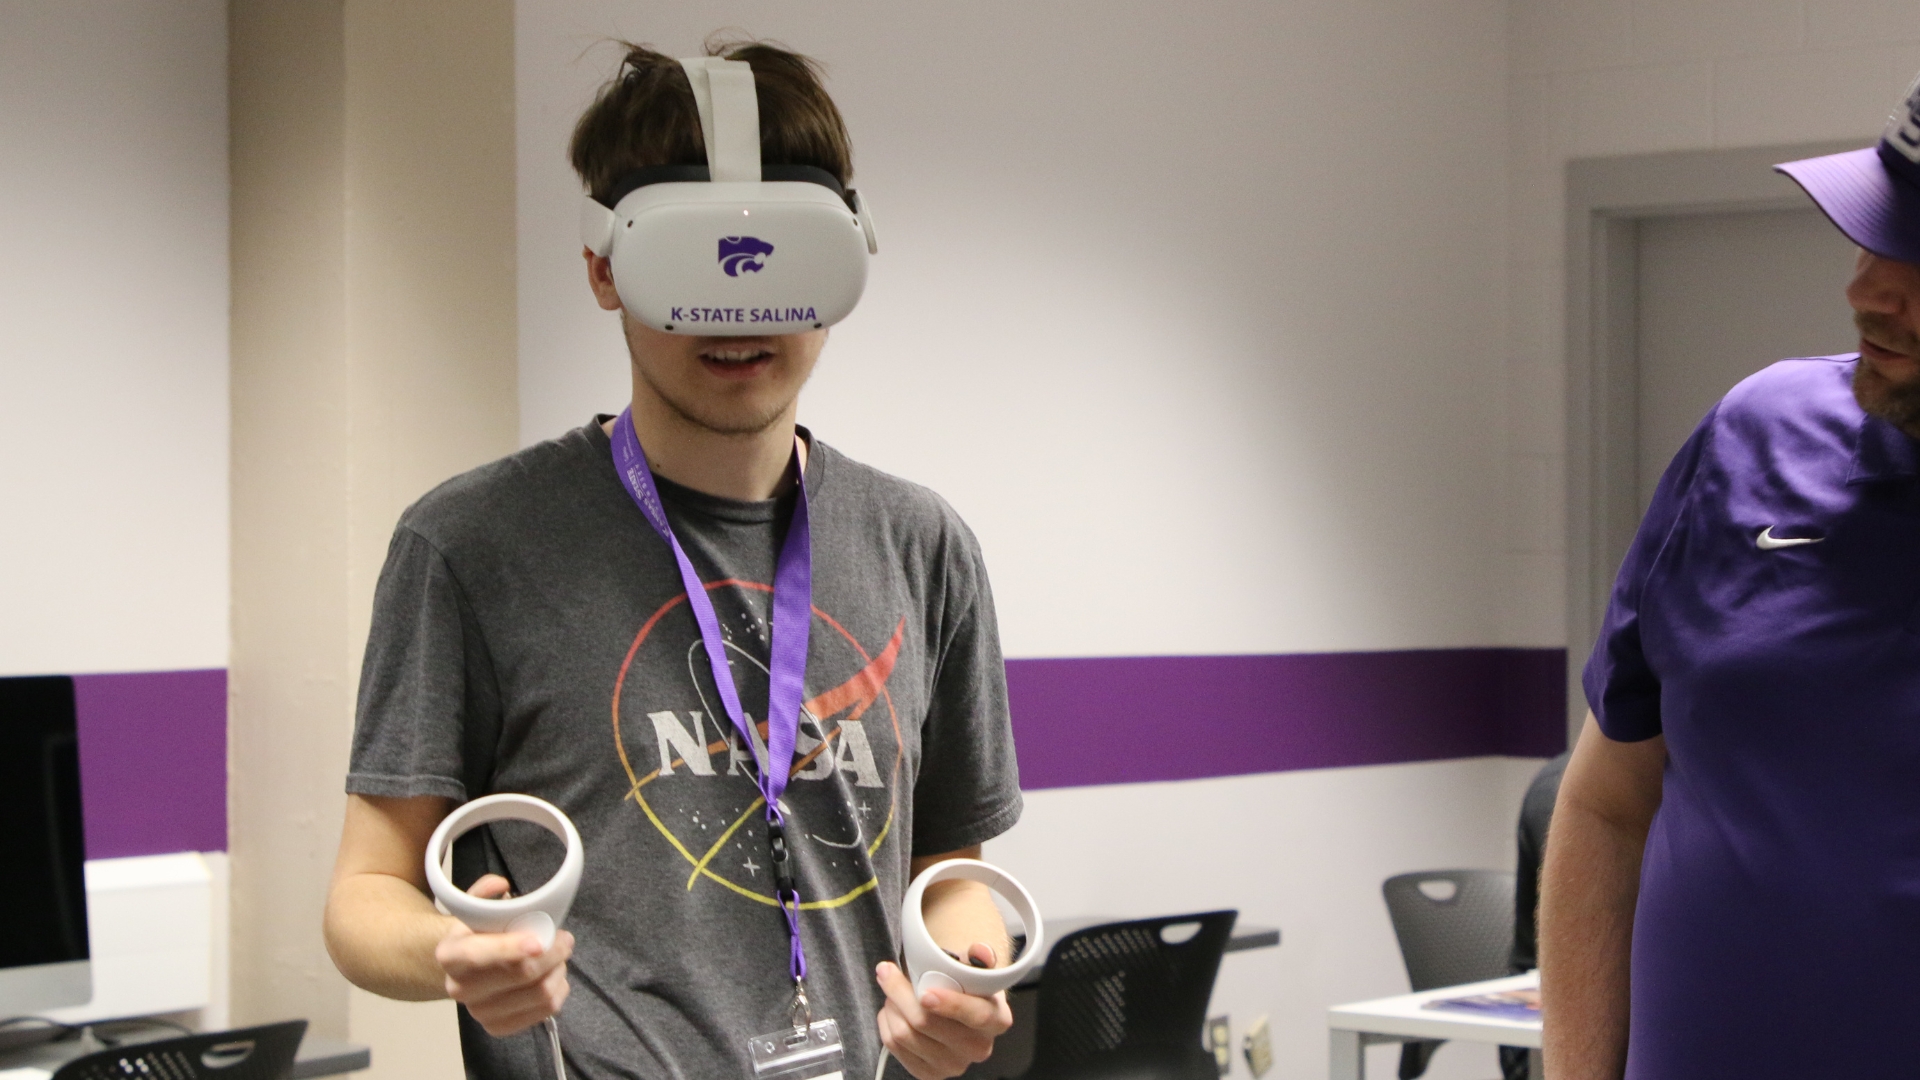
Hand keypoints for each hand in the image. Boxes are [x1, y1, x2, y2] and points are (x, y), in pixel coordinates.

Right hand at [434, 875, 573, 1035]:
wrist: (467, 969)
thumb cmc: (479, 935)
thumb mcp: (475, 909)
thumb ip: (483, 893)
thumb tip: (499, 886)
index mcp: (450, 955)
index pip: (478, 955)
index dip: (510, 948)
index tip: (538, 941)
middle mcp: (459, 988)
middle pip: (520, 974)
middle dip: (552, 952)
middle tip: (563, 939)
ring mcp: (479, 1012)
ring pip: (539, 993)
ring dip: (558, 969)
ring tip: (557, 956)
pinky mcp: (499, 1027)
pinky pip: (545, 1010)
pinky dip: (559, 989)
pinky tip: (553, 976)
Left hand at [874, 943, 1013, 1079]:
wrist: (958, 1010)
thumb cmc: (966, 988)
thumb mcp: (978, 969)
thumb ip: (981, 957)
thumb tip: (979, 950)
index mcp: (996, 1020)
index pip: (976, 1015)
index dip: (950, 1005)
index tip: (925, 993)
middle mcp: (978, 1048)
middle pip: (928, 1024)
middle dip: (900, 994)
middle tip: (888, 972)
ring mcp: (953, 1065)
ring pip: (904, 1034)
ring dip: (891, 1006)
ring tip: (893, 991)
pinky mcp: (929, 1073)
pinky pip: (894, 1046)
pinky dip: (887, 1022)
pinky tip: (893, 1010)